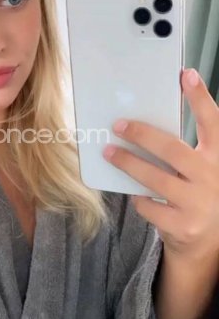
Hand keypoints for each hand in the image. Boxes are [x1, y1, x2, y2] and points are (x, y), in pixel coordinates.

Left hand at [102, 68, 218, 263]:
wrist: (205, 243)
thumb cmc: (197, 194)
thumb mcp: (201, 169)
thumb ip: (182, 151)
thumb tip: (144, 126)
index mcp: (218, 158)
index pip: (213, 122)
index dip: (200, 98)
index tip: (186, 75)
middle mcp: (212, 178)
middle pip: (173, 150)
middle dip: (142, 135)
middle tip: (119, 125)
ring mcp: (198, 204)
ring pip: (154, 178)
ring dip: (128, 163)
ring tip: (110, 152)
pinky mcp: (182, 226)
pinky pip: (148, 205)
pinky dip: (137, 197)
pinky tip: (134, 192)